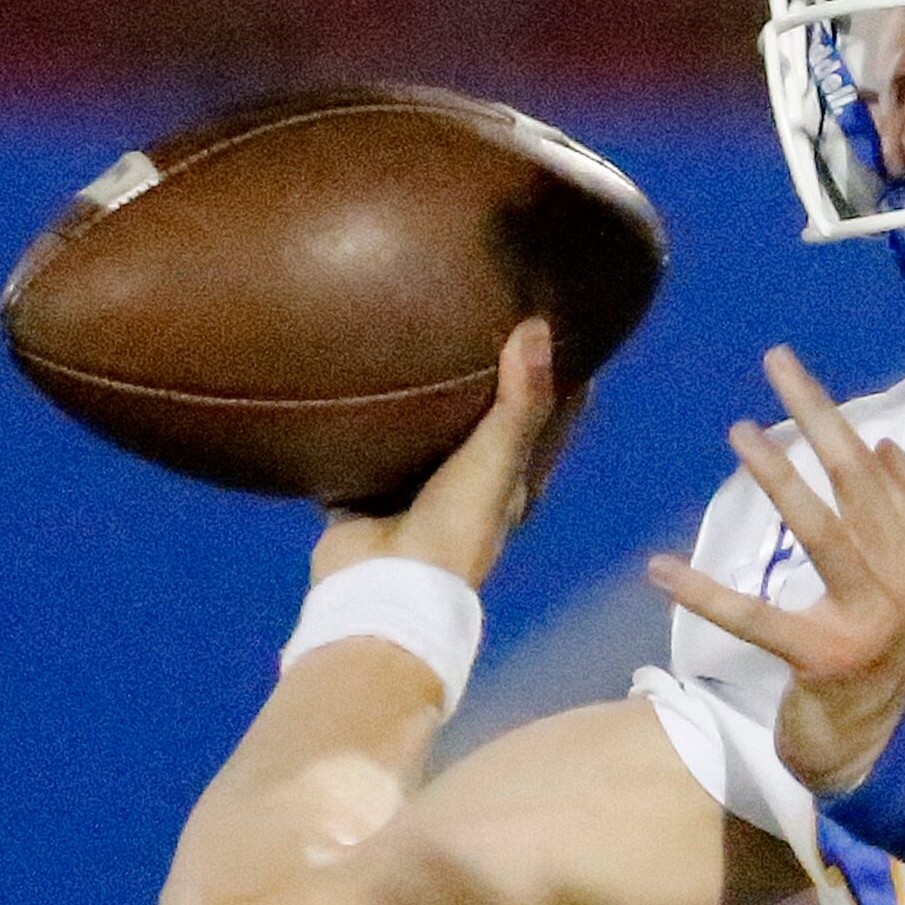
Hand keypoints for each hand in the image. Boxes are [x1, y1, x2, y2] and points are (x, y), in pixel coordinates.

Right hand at [310, 317, 575, 589]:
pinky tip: (350, 383)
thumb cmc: (456, 525)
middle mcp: (465, 488)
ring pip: (421, 437)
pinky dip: (357, 425)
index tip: (554, 330)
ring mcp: (413, 494)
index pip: (542, 424)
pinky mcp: (364, 496)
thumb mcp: (498, 456)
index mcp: (510, 484)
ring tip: (413, 339)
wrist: (382, 584)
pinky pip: (360, 452)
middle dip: (481, 382)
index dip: (554, 382)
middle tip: (479, 320)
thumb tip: (539, 326)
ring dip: (420, 402)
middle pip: (480, 425)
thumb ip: (521, 398)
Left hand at [648, 346, 904, 794]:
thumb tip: (886, 446)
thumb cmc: (890, 649)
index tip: (790, 373)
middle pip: (858, 483)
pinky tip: (659, 569)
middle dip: (817, 418)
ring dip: (780, 479)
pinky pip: (757, 617)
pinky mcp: (823, 659)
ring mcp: (869, 620)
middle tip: (775, 365)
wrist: (883, 746)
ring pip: (821, 533)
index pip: (880, 471)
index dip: (835, 419)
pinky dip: (705, 593)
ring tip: (739, 434)